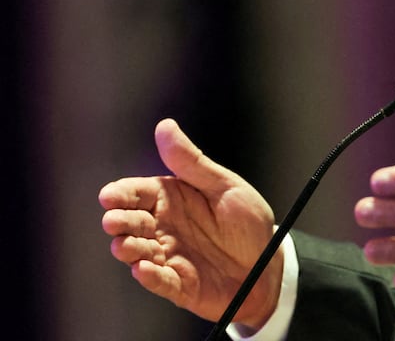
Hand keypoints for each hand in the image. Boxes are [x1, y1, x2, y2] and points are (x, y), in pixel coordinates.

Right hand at [98, 119, 281, 328]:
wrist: (269, 265)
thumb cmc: (247, 222)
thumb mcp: (225, 187)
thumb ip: (192, 162)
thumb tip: (164, 126)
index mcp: (172, 199)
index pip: (137, 192)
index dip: (120, 194)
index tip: (110, 196)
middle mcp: (163, 227)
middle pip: (130, 222)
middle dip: (118, 221)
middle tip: (114, 221)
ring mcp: (168, 256)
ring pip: (136, 252)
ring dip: (128, 249)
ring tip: (127, 245)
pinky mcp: (177, 284)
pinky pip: (159, 281)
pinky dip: (149, 277)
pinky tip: (144, 269)